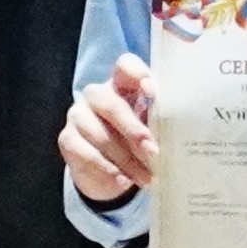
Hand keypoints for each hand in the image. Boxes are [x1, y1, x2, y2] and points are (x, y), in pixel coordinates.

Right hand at [62, 55, 155, 205]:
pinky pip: (87, 155)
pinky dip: (107, 171)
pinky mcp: (67, 139)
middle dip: (134, 131)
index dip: (138, 74)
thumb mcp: (149, 126)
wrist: (110, 167)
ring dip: (126, 161)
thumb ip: (158, 119)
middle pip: (113, 106)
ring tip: (146, 177)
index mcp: (120, 83)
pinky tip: (123, 181)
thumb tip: (179, 128)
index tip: (152, 91)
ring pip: (101, 136)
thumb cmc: (136, 139)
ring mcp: (78, 115)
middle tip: (153, 151)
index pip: (125, 66)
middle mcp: (96, 94)